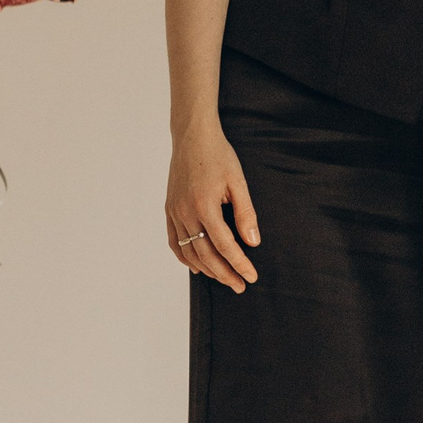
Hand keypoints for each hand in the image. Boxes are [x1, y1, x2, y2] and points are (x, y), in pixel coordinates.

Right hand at [165, 122, 260, 290]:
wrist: (192, 136)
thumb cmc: (218, 155)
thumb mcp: (238, 182)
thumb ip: (246, 213)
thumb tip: (253, 242)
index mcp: (204, 205)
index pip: (224, 245)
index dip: (239, 264)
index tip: (251, 277)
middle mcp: (185, 212)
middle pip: (205, 255)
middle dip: (224, 273)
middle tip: (240, 286)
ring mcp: (174, 212)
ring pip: (188, 252)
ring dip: (206, 269)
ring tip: (224, 278)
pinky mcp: (169, 209)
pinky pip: (174, 241)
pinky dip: (185, 257)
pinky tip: (198, 266)